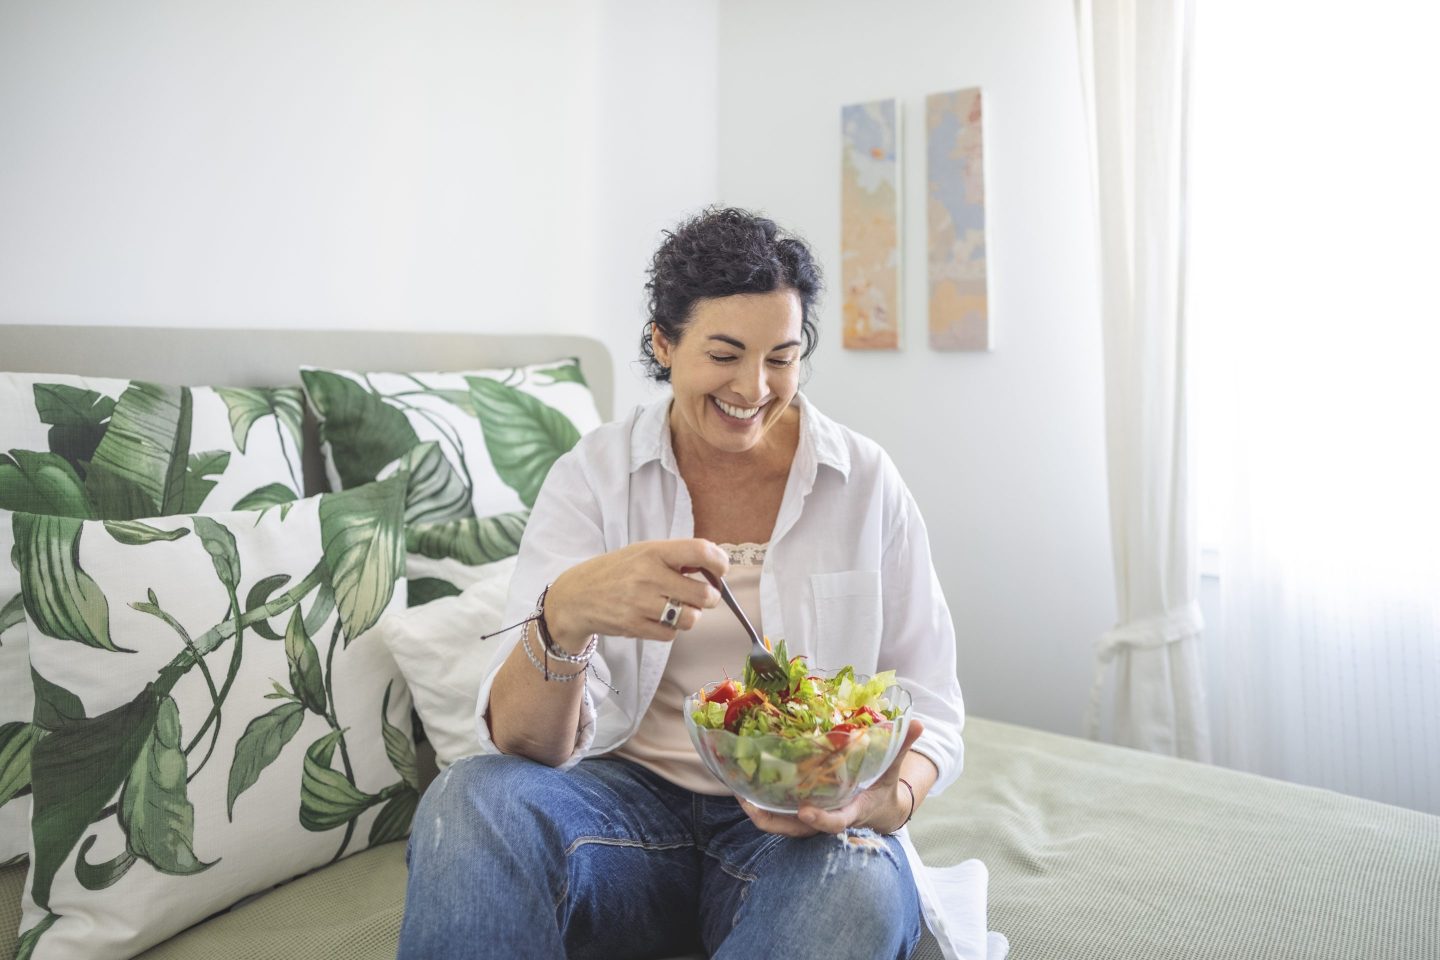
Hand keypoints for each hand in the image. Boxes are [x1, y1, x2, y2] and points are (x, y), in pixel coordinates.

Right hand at [544, 539, 728, 649]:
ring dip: (690, 616)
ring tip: (676, 607)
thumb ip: (675, 558)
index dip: (719, 562)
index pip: (700, 551)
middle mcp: (648, 576)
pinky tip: (657, 618)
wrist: (576, 596)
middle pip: (704, 594)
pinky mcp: (634, 626)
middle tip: (700, 595)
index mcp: (653, 552)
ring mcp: (641, 603)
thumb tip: (714, 569)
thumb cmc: (616, 571)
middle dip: (709, 597)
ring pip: (691, 619)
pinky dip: (670, 629)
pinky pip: (671, 634)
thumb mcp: (643, 553)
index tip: (720, 570)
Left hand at [739, 719, 925, 836]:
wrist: (880, 810)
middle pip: (796, 829)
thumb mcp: (892, 768)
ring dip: (759, 812)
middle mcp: (827, 818)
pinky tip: (743, 785)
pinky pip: (778, 814)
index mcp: (851, 811)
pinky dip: (761, 804)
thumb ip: (901, 746)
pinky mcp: (801, 814)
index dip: (820, 820)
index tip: (804, 810)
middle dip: (771, 819)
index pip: (835, 822)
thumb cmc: (883, 787)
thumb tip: (917, 722)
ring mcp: (812, 819)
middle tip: (747, 801)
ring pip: (782, 824)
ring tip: (736, 789)